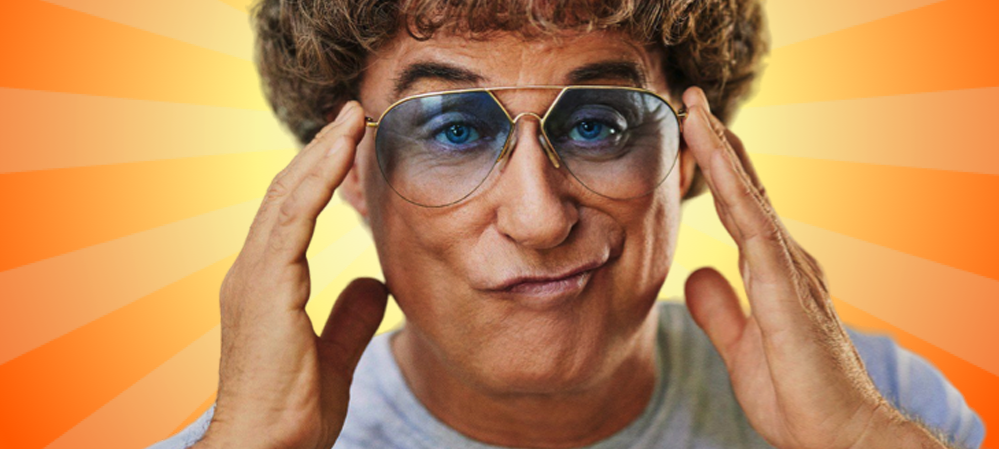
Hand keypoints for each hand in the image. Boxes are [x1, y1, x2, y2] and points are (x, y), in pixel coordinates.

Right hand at [195, 101, 388, 448]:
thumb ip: (347, 318)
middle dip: (319, 153)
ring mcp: (253, 278)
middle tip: (351, 115)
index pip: (291, 216)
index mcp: (266, 287)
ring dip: (320, 154)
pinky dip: (315, 182)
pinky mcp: (264, 288)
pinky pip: (292, 220)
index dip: (317, 178)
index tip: (348, 146)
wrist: (265, 448)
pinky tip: (340, 154)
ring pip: (286, 197)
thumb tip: (372, 284)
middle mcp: (252, 273)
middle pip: (284, 195)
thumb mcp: (332, 357)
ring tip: (351, 119)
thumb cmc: (290, 413)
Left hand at [679, 87, 942, 448]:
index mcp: (773, 271)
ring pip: (748, 196)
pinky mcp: (787, 287)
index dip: (716, 170)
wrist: (836, 435)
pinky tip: (713, 159)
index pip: (739, 208)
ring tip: (695, 109)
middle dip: (717, 144)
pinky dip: (732, 188)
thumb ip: (719, 308)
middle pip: (744, 189)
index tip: (691, 135)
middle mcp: (784, 260)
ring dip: (720, 150)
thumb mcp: (741, 345)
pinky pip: (754, 227)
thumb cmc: (798, 395)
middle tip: (691, 100)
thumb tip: (696, 273)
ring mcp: (789, 269)